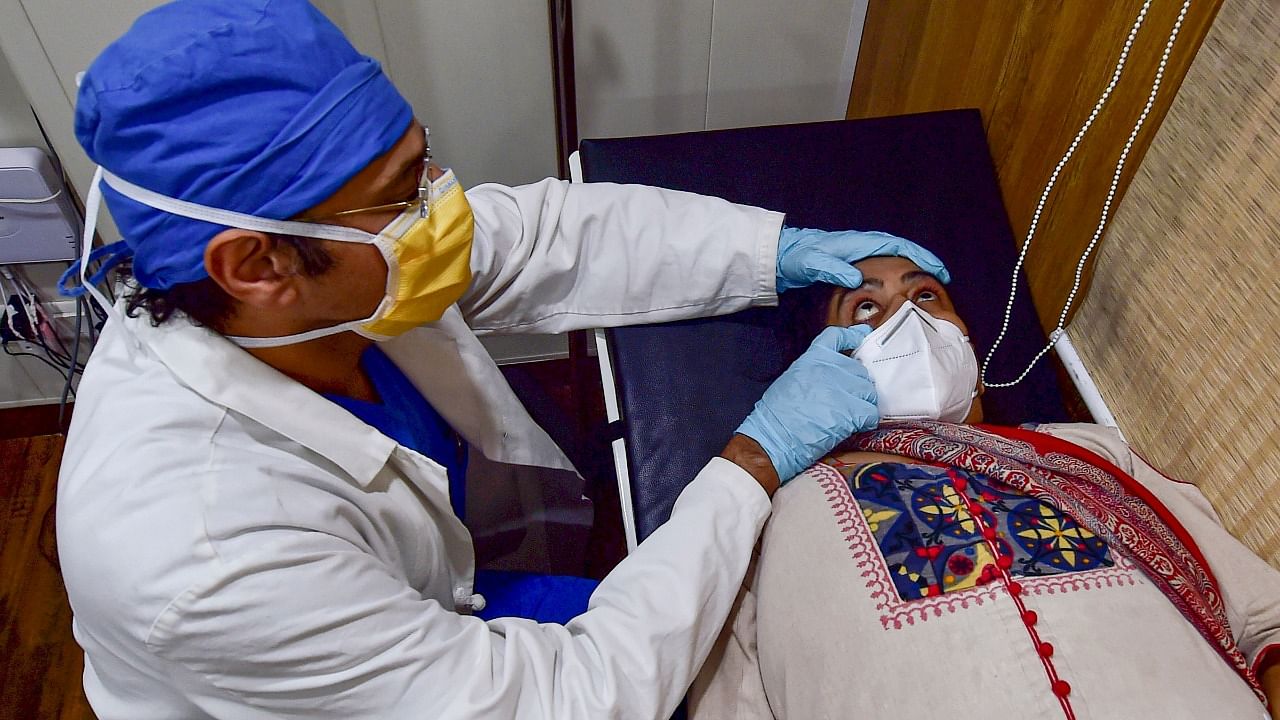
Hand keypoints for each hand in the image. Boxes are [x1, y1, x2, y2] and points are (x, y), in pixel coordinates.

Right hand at [734, 326, 877, 484]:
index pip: (836, 336)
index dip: (853, 336)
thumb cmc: (776, 416)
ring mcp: (841, 389)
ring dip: (862, 404)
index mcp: (811, 358)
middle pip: (859, 371)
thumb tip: (836, 375)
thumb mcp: (791, 380)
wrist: (774, 439)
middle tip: (846, 401)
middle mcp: (828, 369)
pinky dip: (865, 421)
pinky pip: (871, 413)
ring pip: (868, 392)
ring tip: (848, 416)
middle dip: (856, 386)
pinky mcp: (850, 411)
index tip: (862, 336)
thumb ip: (814, 371)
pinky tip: (853, 426)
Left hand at [775, 226, 949, 292]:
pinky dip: (897, 275)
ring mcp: (859, 255)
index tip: (938, 270)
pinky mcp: (854, 265)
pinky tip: (901, 290)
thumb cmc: (799, 257)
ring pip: (894, 260)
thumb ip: (834, 269)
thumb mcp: (814, 264)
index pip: (899, 245)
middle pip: (902, 251)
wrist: (784, 255)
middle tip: (942, 280)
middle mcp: (863, 246)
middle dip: (924, 262)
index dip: (921, 256)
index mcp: (860, 244)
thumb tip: (857, 278)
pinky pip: (883, 268)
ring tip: (928, 286)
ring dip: (912, 269)